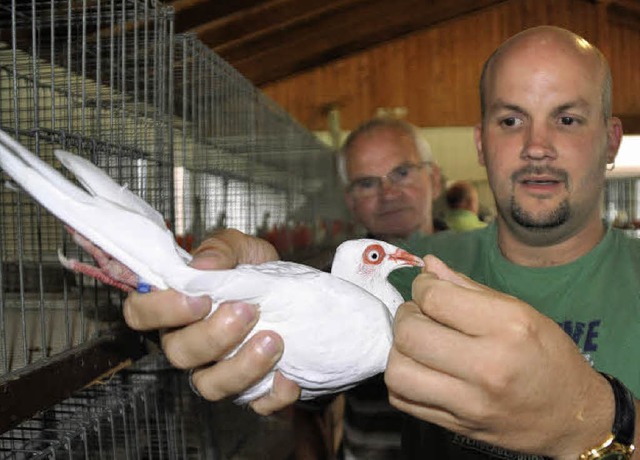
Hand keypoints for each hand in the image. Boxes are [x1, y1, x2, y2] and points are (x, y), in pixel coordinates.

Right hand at [123, 228, 300, 414]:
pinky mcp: (252, 390)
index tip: (202, 299)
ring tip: (273, 340)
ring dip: (242, 366)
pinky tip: (288, 375)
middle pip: (179, 354)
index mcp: (176, 307)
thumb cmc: (254, 270)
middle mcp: (190, 343)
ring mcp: (218, 370)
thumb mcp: (241, 247)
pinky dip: (272, 394)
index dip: (163, 311)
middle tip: (248, 310)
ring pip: (211, 386)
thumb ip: (220, 249)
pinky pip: (255, 404)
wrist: (296, 292)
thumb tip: (202, 265)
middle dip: (213, 335)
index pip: (141, 314)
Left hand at [385, 255, 613, 458]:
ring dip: (398, 350)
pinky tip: (419, 368)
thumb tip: (429, 265)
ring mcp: (469, 403)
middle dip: (406, 315)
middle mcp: (487, 366)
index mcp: (507, 328)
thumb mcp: (521, 312)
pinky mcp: (456, 427)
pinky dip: (401, 379)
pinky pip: (402, 400)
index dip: (422, 286)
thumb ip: (468, 288)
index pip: (436, 299)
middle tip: (419, 313)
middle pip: (411, 334)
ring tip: (416, 343)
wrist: (573, 416)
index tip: (426, 287)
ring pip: (398, 371)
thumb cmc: (549, 356)